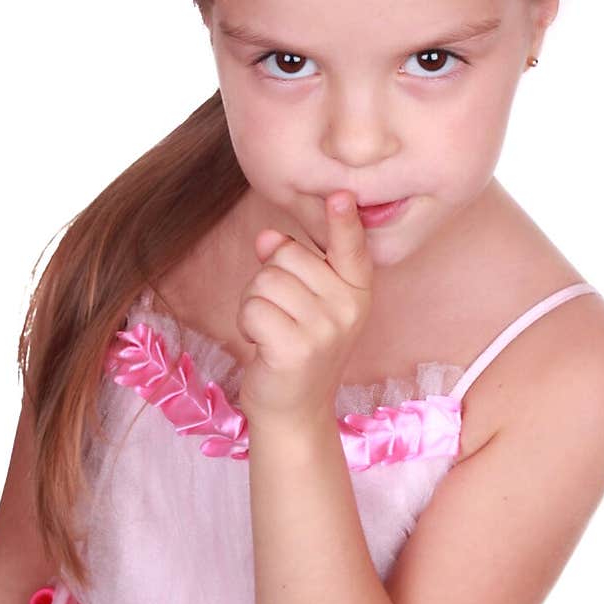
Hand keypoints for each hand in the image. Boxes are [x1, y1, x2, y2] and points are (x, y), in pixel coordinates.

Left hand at [236, 191, 373, 424]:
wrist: (294, 409)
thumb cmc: (297, 347)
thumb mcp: (305, 302)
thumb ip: (291, 264)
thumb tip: (268, 237)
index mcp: (357, 292)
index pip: (351, 248)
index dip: (343, 220)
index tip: (340, 194)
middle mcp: (348, 309)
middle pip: (288, 255)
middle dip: (270, 278)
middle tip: (283, 315)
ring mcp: (325, 330)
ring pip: (265, 280)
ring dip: (255, 303)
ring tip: (273, 330)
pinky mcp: (296, 348)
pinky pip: (252, 307)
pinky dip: (246, 323)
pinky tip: (263, 344)